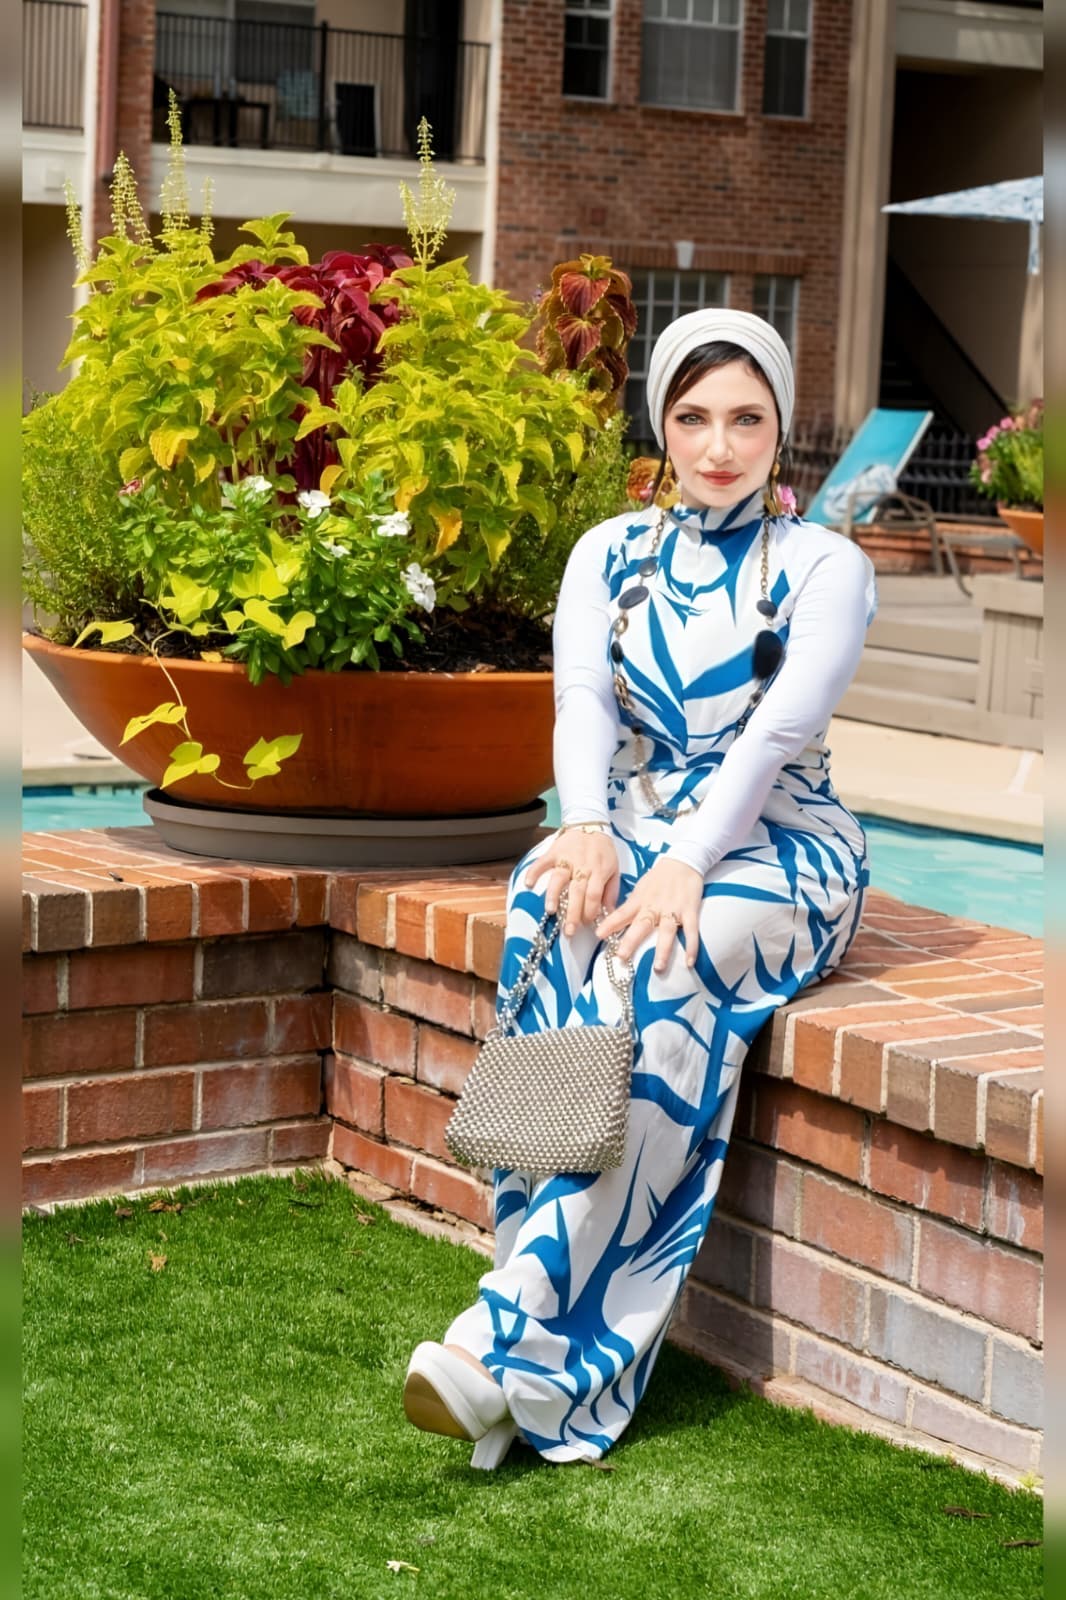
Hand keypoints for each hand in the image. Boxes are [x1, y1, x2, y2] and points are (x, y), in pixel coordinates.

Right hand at [525, 830, 619, 935]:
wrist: (590, 823)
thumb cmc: (603, 850)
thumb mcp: (614, 869)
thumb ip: (611, 892)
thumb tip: (609, 914)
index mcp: (599, 871)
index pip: (594, 895)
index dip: (590, 911)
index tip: (586, 924)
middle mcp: (583, 866)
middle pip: (578, 892)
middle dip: (573, 913)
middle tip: (569, 930)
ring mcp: (567, 858)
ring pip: (559, 878)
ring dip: (554, 895)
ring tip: (551, 911)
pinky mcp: (554, 852)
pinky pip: (542, 862)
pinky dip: (534, 872)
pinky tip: (528, 883)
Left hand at [596, 857, 702, 972]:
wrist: (683, 861)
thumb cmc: (659, 877)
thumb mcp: (641, 888)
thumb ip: (631, 905)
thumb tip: (614, 920)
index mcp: (640, 900)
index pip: (622, 913)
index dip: (610, 923)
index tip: (598, 935)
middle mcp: (655, 906)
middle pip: (642, 925)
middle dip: (631, 941)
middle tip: (622, 956)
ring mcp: (673, 909)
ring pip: (667, 931)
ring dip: (662, 950)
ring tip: (657, 967)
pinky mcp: (690, 911)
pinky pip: (691, 931)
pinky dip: (692, 946)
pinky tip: (689, 962)